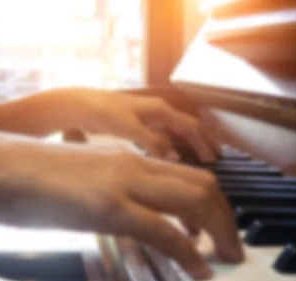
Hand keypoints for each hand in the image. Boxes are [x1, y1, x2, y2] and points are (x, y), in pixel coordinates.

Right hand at [0, 136, 242, 278]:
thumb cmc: (22, 177)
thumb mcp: (74, 180)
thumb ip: (102, 192)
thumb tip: (116, 213)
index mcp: (123, 158)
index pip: (185, 175)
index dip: (210, 203)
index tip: (214, 230)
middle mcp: (132, 164)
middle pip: (203, 185)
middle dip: (227, 218)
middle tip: (233, 247)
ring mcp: (122, 183)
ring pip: (195, 201)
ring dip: (220, 233)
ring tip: (228, 259)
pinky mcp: (107, 207)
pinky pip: (164, 231)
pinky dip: (190, 253)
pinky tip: (200, 271)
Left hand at [69, 89, 220, 161]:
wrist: (81, 106)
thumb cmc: (104, 114)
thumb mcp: (129, 129)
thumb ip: (151, 142)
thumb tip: (173, 156)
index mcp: (160, 110)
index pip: (190, 127)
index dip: (203, 143)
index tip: (212, 158)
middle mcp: (158, 112)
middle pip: (187, 127)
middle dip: (201, 142)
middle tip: (214, 159)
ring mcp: (149, 118)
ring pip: (176, 132)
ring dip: (188, 145)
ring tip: (198, 159)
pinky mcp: (139, 125)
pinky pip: (163, 136)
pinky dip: (171, 146)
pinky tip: (172, 157)